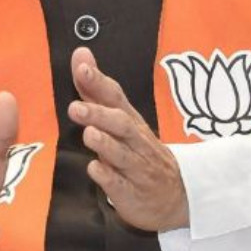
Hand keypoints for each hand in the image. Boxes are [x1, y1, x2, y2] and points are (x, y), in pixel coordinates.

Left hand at [68, 47, 188, 231]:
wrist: (176, 197)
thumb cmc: (139, 151)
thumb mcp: (119, 120)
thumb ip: (96, 89)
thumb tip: (80, 54)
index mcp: (130, 122)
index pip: (115, 98)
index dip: (99, 82)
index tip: (82, 67)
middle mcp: (136, 142)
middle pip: (122, 125)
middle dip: (99, 114)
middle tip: (74, 108)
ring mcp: (136, 168)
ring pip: (123, 154)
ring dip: (105, 143)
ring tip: (89, 134)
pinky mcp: (132, 194)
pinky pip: (120, 185)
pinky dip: (108, 177)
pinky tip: (94, 169)